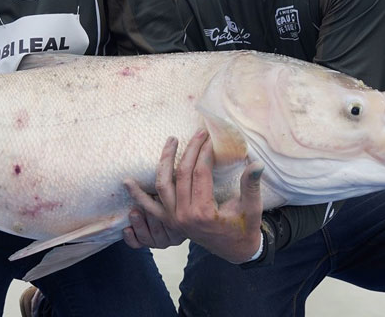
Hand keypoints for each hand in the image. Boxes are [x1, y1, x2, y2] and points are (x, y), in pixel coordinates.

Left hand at [124, 129, 264, 263]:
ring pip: (162, 184)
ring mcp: (174, 220)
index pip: (200, 172)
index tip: (211, 137)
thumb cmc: (245, 228)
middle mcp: (185, 216)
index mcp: (205, 212)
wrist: (236, 251)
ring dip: (164, 161)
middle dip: (190, 149)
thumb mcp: (252, 208)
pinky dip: (138, 196)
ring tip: (170, 140)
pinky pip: (149, 207)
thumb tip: (257, 163)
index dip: (205, 152)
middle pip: (182, 174)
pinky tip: (127, 181)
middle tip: (199, 132)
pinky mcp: (169, 222)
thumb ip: (251, 185)